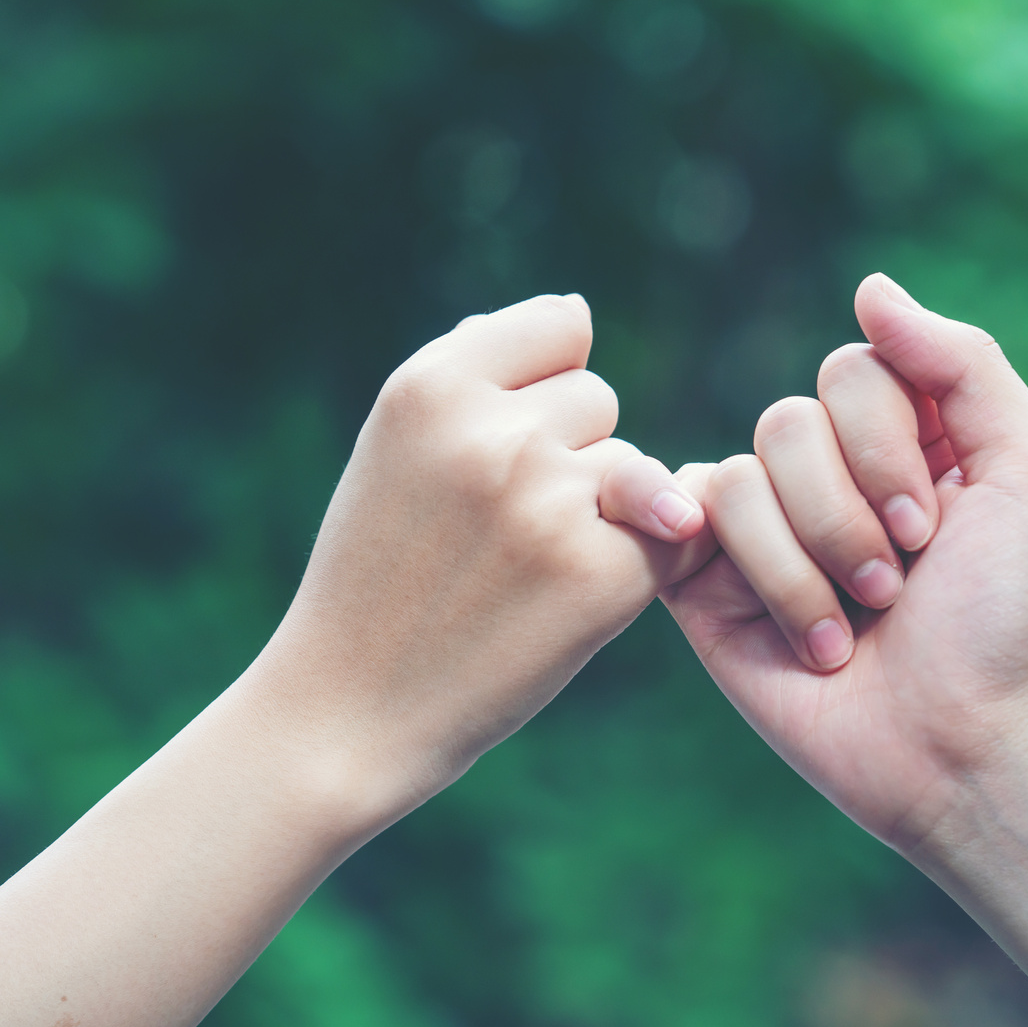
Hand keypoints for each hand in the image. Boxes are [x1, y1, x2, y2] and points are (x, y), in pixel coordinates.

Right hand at [255, 293, 714, 822]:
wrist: (350, 711)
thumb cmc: (380, 576)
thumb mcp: (396, 449)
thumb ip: (476, 376)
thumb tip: (575, 315)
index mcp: (431, 384)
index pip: (562, 324)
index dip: (544, 386)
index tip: (497, 445)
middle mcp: (491, 431)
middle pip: (599, 398)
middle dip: (566, 454)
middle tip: (494, 529)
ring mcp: (549, 501)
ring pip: (637, 466)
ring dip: (602, 513)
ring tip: (521, 572)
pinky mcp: (601, 574)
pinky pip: (676, 534)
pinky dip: (644, 565)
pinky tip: (573, 603)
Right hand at [662, 274, 1027, 853]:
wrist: (960, 741)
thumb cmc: (1006, 614)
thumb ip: (962, 362)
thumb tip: (869, 287)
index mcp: (899, 433)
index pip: (854, 369)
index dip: (888, 448)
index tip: (937, 531)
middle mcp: (824, 470)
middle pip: (791, 419)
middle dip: (852, 515)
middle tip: (897, 587)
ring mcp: (760, 526)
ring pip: (744, 473)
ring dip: (812, 565)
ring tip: (854, 630)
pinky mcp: (705, 581)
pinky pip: (694, 520)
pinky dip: (760, 576)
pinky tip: (804, 634)